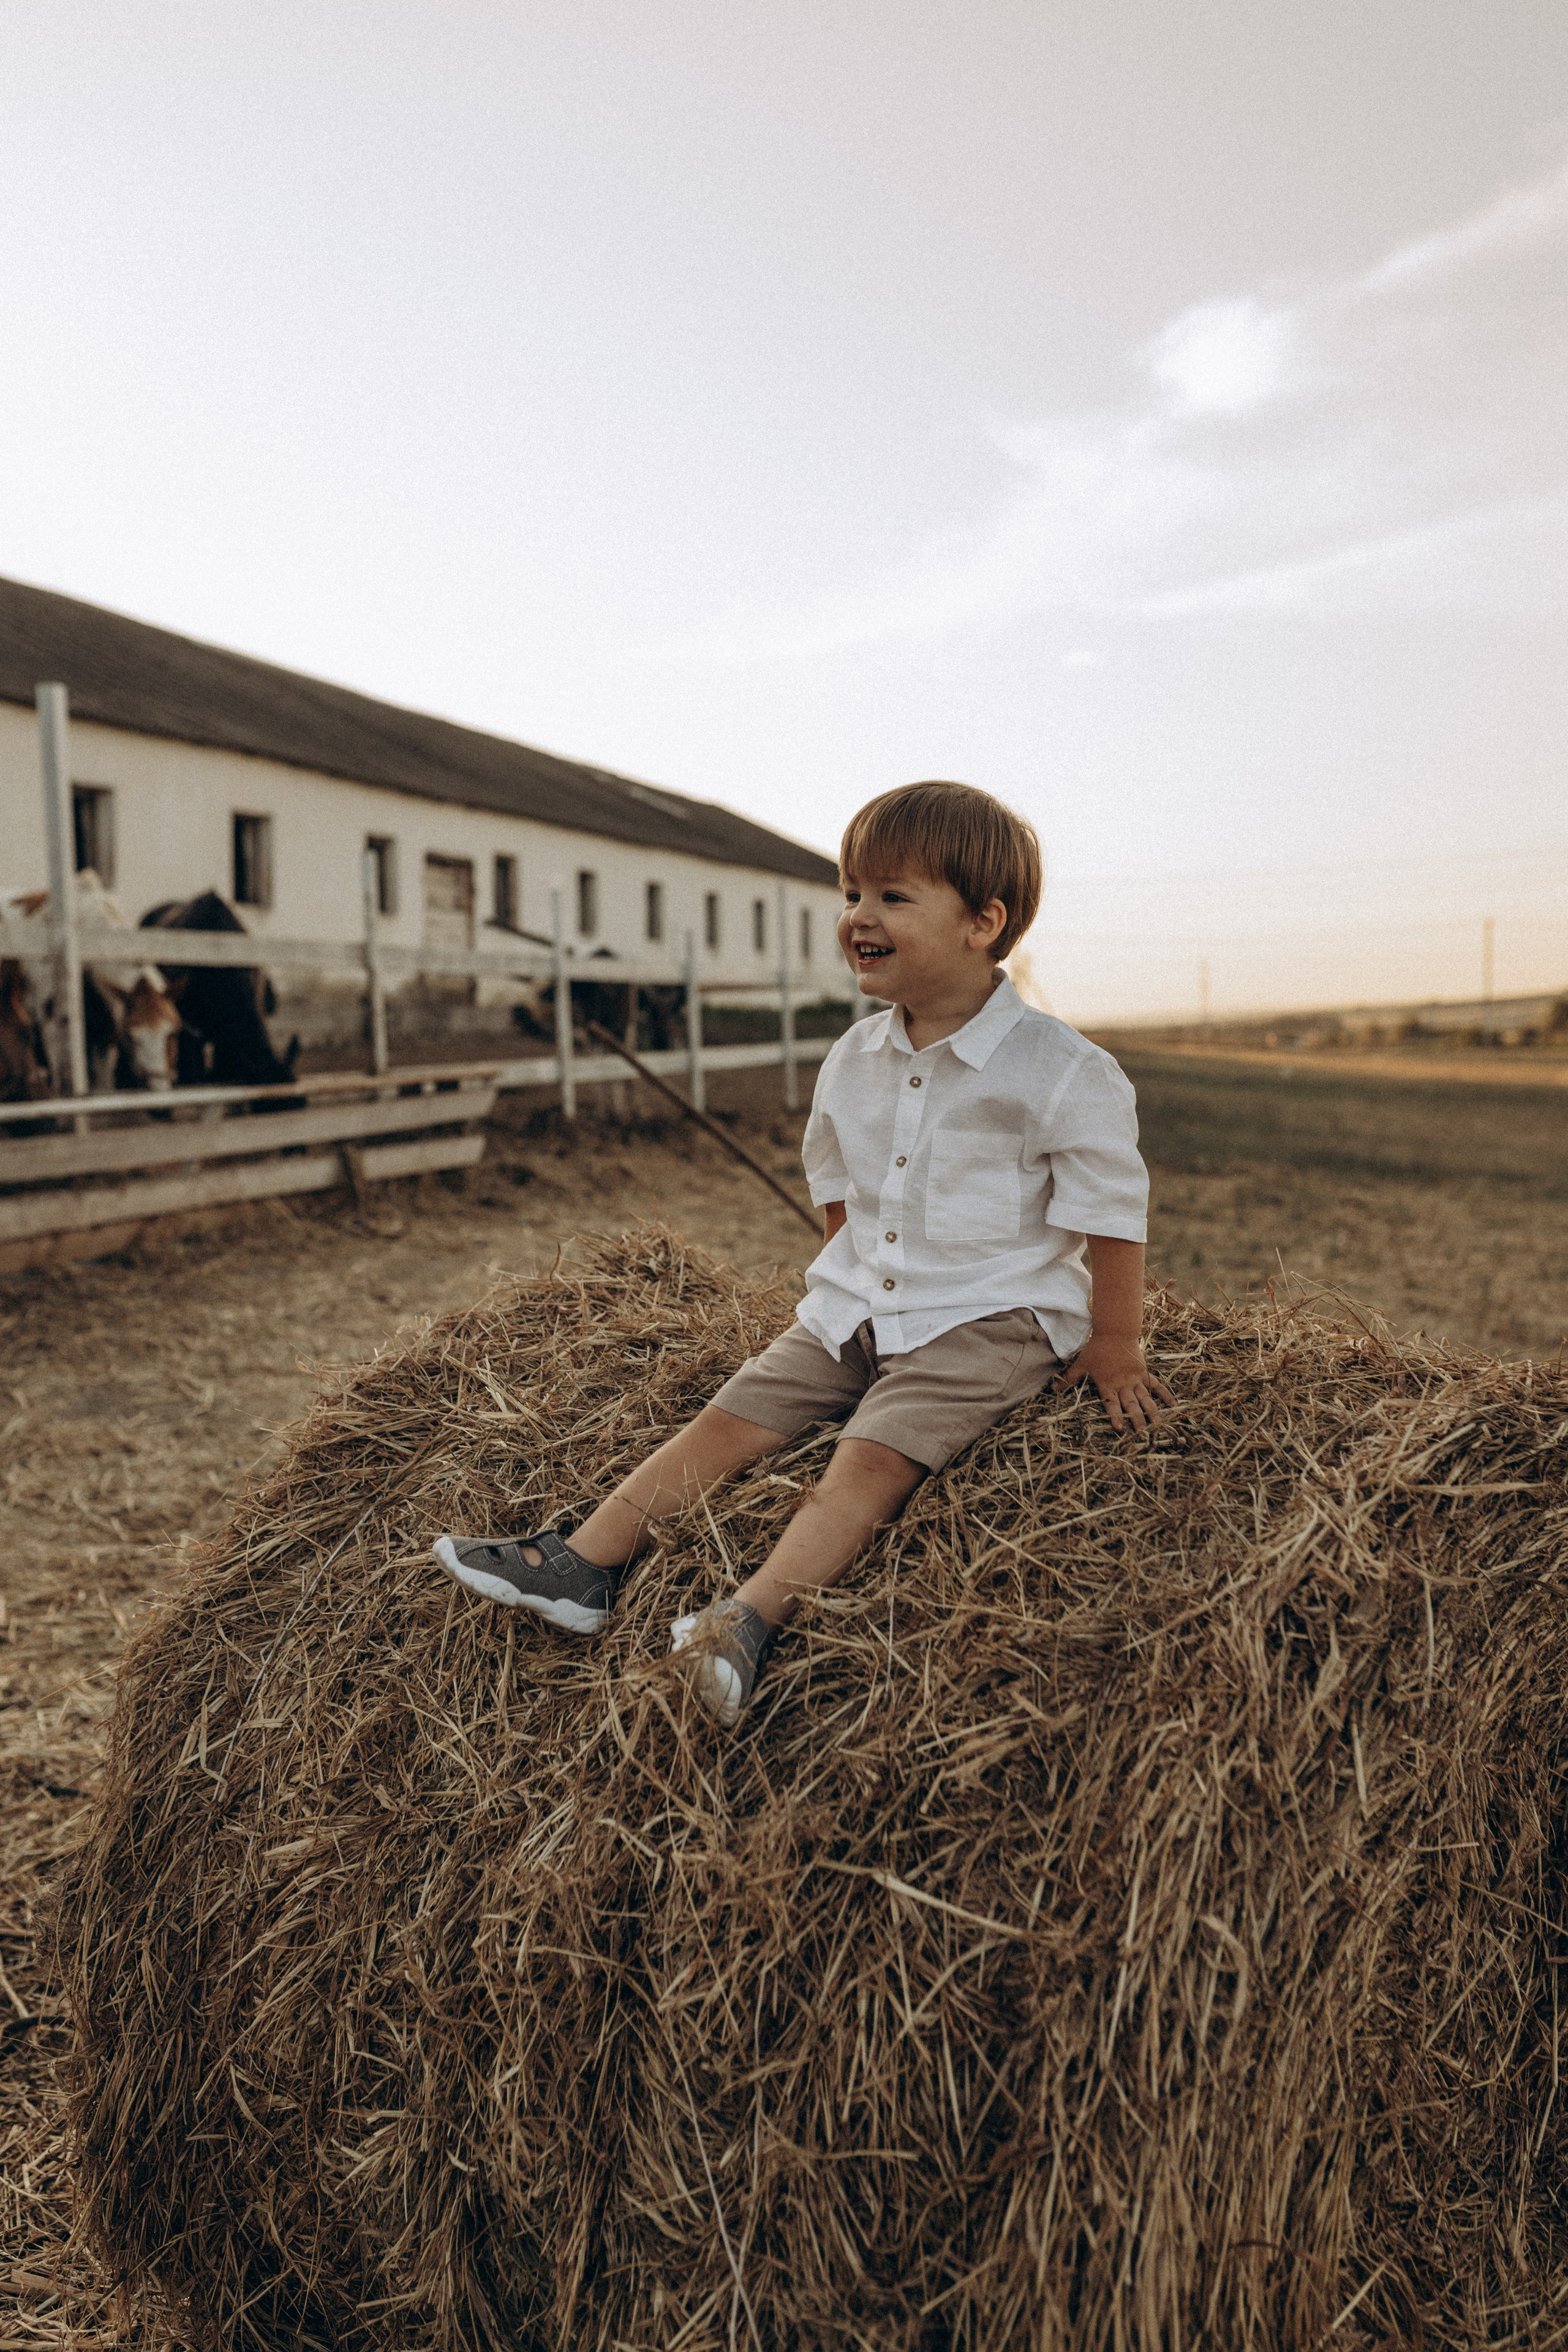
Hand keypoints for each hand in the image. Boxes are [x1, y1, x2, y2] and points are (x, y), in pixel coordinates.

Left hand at [1054, 1337, 1173, 1432]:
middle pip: (1130, 1404)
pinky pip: (1156, 1385)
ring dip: (1151, 1411)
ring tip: (1158, 1424)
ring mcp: (1135, 1379)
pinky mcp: (1144, 1372)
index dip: (1115, 1416)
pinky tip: (1173, 1404)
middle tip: (1143, 1433)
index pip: (1111, 1403)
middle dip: (1137, 1419)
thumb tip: (1053, 1389)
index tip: (1120, 1428)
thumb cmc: (1096, 1348)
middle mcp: (1123, 1384)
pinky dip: (1165, 1394)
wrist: (1115, 1331)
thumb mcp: (1081, 1363)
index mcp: (1107, 1384)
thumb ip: (1069, 1378)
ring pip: (1145, 1398)